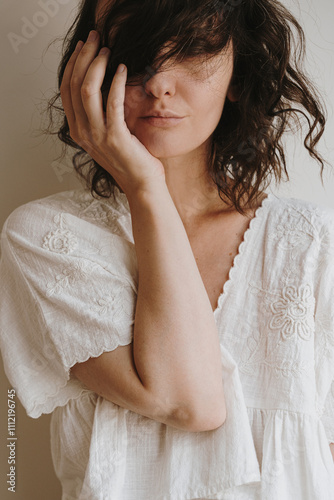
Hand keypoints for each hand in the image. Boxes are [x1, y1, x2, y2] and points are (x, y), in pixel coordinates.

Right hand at [60, 30, 165, 196]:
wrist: (142, 185)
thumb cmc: (129, 159)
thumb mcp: (106, 136)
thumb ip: (98, 116)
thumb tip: (100, 86)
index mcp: (78, 131)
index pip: (66, 91)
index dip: (72, 65)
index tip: (83, 48)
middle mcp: (83, 133)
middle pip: (74, 85)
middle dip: (83, 57)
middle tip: (95, 40)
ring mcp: (98, 136)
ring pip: (88, 90)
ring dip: (97, 65)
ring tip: (107, 51)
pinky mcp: (116, 137)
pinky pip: (112, 102)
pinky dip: (116, 82)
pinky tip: (122, 69)